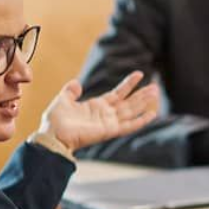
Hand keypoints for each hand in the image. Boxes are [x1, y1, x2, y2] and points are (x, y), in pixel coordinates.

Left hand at [40, 71, 159, 151]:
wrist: (52, 134)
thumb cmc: (55, 120)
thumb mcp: (62, 99)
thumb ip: (70, 91)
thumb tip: (76, 83)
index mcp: (97, 106)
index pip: (118, 93)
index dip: (129, 84)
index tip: (139, 74)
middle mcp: (106, 114)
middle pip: (129, 103)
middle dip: (142, 95)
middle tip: (155, 87)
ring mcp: (109, 123)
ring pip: (132, 111)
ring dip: (144, 103)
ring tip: (156, 93)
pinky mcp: (109, 131)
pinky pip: (129, 126)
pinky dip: (141, 121)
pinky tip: (152, 114)